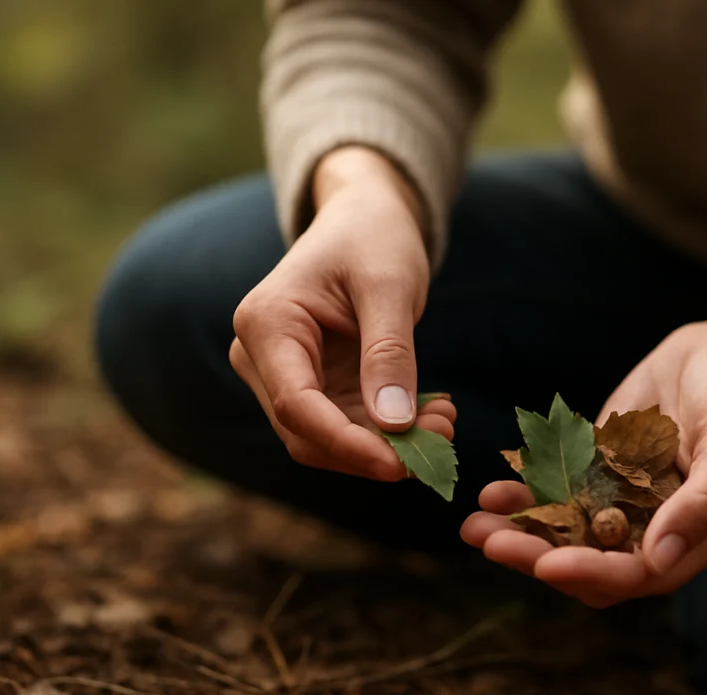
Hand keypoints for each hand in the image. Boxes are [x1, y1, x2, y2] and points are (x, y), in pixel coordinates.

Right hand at [230, 146, 455, 480]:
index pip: (296, 405)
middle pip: (307, 432)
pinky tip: (431, 414)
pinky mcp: (314, 384)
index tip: (399, 465)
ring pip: (327, 438)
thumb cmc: (373, 237)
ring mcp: (284, 374)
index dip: (346, 443)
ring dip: (386, 445)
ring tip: (445, 424)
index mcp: (266, 324)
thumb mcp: (389, 287)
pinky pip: (345, 425)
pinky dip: (387, 431)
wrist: (365, 217)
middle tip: (441, 442)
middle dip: (372, 450)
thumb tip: (396, 424)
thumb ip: (389, 353)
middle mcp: (261, 356)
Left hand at [461, 280, 706, 606]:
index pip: (640, 573)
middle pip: (593, 562)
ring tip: (474, 525)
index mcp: (700, 538)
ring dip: (522, 533)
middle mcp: (658, 529)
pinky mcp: (603, 469)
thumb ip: (704, 503)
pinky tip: (493, 491)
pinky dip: (527, 494)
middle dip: (539, 557)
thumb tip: (660, 558)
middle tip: (490, 543)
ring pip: (568, 532)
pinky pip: (560, 490)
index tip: (546, 564)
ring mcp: (627, 500)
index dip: (592, 573)